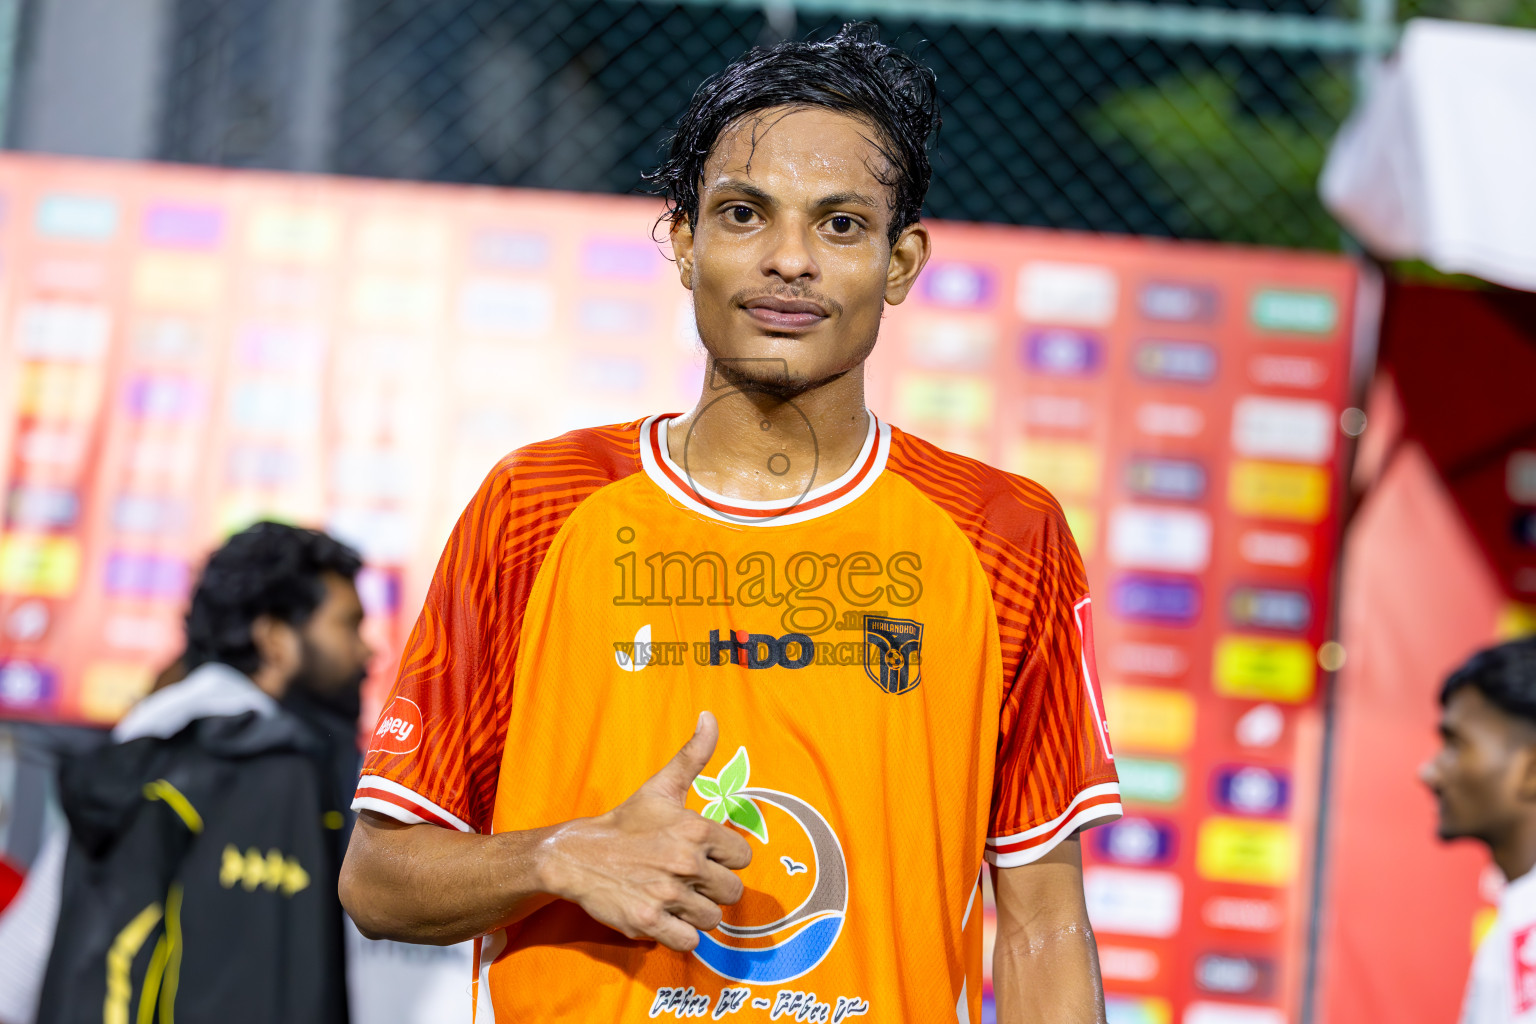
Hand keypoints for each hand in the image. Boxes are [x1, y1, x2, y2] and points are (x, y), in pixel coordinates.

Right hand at [537, 711, 753, 950]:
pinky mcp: (649, 922)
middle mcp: (685, 863)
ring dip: (696, 912)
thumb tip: (711, 716)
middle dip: (713, 889)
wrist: (577, 856)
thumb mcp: (661, 786)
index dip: (726, 859)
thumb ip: (694, 754)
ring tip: (673, 896)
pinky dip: (680, 934)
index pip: (744, 857)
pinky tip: (664, 916)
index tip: (704, 856)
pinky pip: (689, 941)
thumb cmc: (626, 822)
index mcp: (696, 830)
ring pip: (713, 919)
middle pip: (732, 892)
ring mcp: (667, 894)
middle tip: (687, 880)